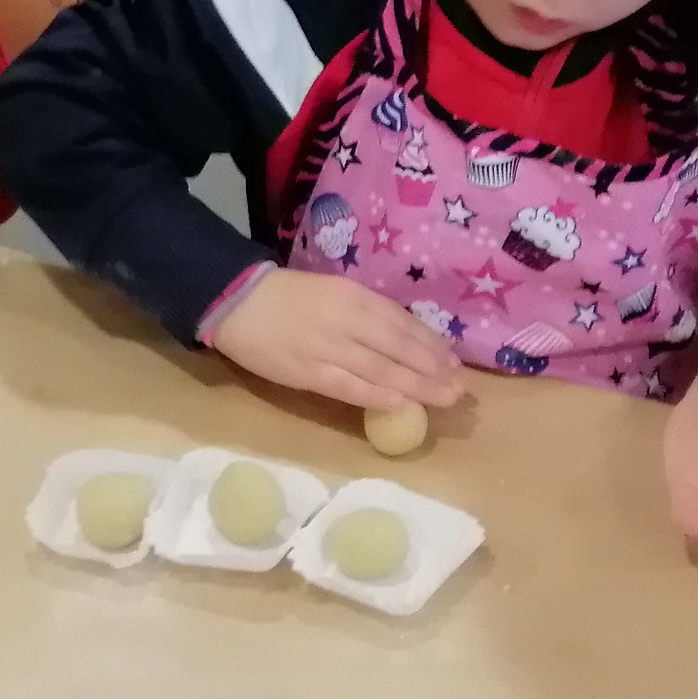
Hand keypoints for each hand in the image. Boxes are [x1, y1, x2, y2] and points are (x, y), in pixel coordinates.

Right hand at [206, 268, 467, 415]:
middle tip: (459, 388)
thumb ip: (366, 313)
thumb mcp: (334, 292)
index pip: (402, 323)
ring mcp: (328, 347)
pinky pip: (349, 386)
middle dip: (433, 368)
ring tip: (442, 399)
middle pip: (399, 347)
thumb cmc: (288, 297)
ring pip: (381, 369)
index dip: (431, 344)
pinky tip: (402, 406)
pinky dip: (377, 396)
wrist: (238, 301)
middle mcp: (347, 319)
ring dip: (416, 386)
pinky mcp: (308, 372)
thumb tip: (404, 339)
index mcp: (354, 296)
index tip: (454, 362)